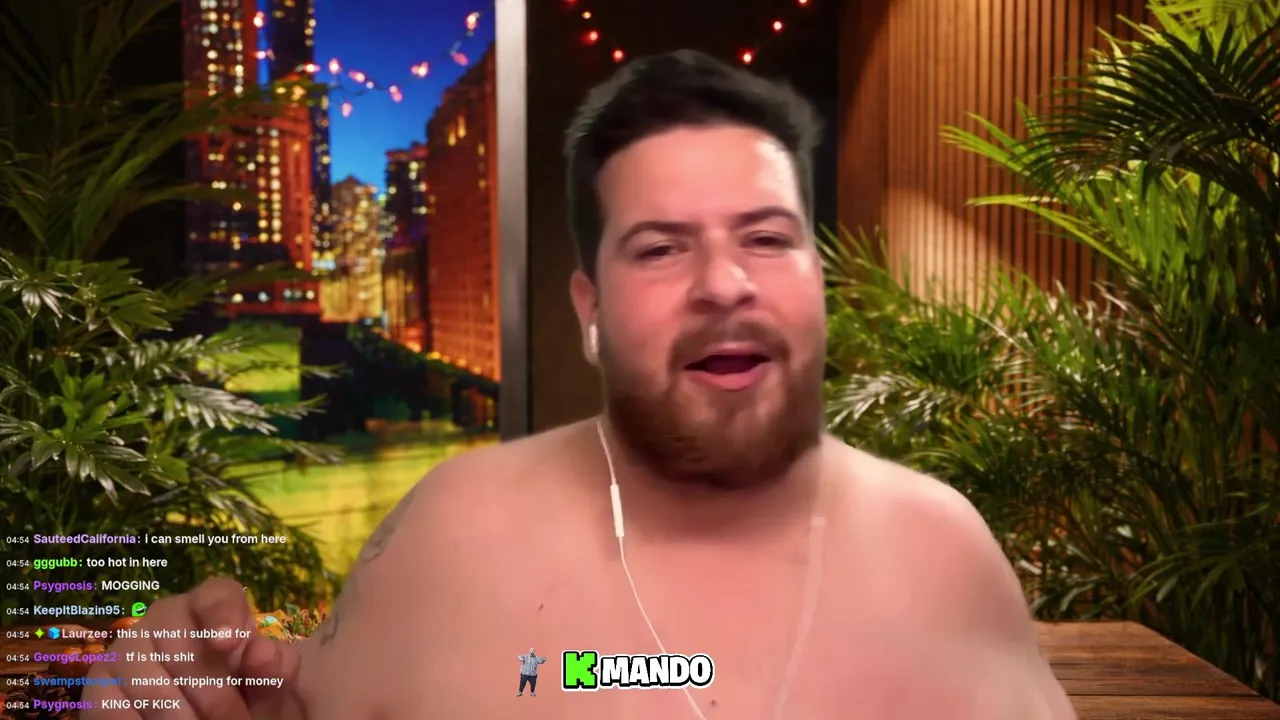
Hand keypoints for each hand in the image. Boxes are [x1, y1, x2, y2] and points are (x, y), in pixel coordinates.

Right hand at [82, 577, 306, 719]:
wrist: (201, 716)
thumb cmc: (241, 694)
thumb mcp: (265, 684)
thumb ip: (273, 667)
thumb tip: (263, 653)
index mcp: (212, 606)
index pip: (217, 594)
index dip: (222, 614)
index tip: (229, 643)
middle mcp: (165, 616)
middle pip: (181, 644)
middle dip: (212, 692)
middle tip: (233, 719)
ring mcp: (127, 646)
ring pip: (149, 682)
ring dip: (180, 715)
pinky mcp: (98, 682)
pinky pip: (113, 706)